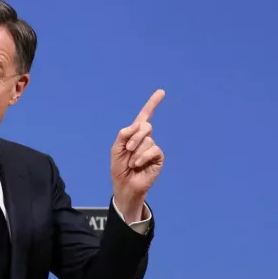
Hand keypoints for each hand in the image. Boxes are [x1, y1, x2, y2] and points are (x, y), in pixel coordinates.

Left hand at [111, 89, 165, 219]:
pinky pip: (153, 150)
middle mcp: (145, 139)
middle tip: (127, 149)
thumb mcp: (116, 149)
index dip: (152, 104)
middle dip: (134, 137)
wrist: (124, 185)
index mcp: (134, 134)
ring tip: (131, 163)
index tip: (161, 92)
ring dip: (136, 152)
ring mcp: (152, 148)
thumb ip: (124, 134)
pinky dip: (143, 157)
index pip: (144, 116)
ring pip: (147, 140)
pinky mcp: (158, 158)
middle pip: (145, 126)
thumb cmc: (119, 168)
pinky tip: (138, 165)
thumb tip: (138, 125)